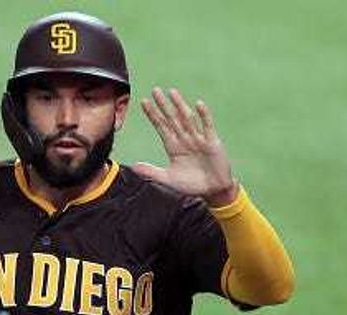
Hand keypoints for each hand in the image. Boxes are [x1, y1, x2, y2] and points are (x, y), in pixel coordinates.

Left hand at [132, 87, 237, 205]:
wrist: (213, 191)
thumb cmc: (191, 184)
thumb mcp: (168, 179)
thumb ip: (152, 172)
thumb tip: (133, 167)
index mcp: (173, 146)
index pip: (161, 126)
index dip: (153, 115)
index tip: (144, 102)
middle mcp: (184, 139)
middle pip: (172, 119)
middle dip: (163, 105)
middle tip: (155, 91)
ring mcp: (198, 139)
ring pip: (187, 119)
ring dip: (180, 106)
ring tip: (172, 93)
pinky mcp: (212, 142)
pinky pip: (207, 126)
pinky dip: (203, 115)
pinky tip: (198, 104)